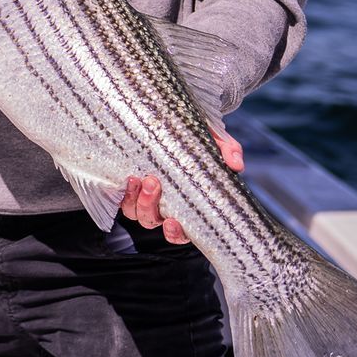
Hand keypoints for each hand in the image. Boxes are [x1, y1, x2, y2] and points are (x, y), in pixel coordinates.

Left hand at [122, 128, 243, 243]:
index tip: (173, 222)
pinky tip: (127, 179)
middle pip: (151, 221)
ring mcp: (142, 196)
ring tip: (138, 178)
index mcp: (185, 206)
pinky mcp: (127, 184)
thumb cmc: (196, 141)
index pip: (180, 232)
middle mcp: (161, 206)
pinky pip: (119, 197)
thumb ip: (228, 151)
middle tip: (153, 182)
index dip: (175, 233)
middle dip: (149, 206)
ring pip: (134, 212)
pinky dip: (122, 192)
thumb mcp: (215, 143)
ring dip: (135, 199)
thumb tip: (236, 165)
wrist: (172, 123)